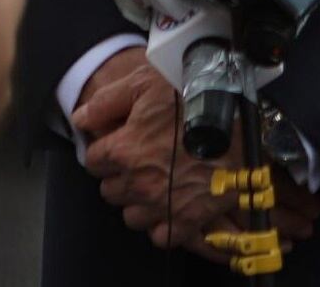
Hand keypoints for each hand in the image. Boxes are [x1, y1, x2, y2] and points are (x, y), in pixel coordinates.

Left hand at [76, 53, 317, 259]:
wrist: (238, 123)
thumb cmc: (191, 99)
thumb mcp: (145, 84)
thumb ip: (106, 102)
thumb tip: (80, 119)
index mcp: (123, 150)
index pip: (93, 161)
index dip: (105, 150)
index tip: (119, 143)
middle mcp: (137, 183)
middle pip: (110, 191)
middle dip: (120, 176)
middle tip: (140, 161)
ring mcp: (161, 205)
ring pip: (131, 216)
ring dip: (138, 202)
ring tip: (156, 182)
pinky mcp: (185, 221)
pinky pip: (159, 235)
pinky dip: (162, 224)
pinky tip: (171, 203)